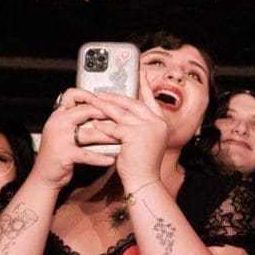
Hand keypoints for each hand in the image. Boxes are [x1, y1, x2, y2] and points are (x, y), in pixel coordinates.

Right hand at [27, 87, 116, 188]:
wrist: (43, 176)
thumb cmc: (58, 152)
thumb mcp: (63, 131)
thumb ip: (76, 119)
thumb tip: (99, 109)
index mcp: (58, 114)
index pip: (72, 95)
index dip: (90, 95)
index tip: (106, 100)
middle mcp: (57, 122)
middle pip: (86, 110)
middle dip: (107, 114)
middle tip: (123, 118)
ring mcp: (60, 138)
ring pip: (90, 133)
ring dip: (109, 136)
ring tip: (123, 139)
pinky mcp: (64, 154)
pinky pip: (87, 154)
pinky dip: (100, 158)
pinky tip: (111, 160)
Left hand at [92, 72, 172, 191]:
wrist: (144, 181)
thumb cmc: (142, 165)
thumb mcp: (146, 141)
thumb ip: (140, 127)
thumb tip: (125, 115)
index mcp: (160, 123)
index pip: (150, 100)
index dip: (145, 86)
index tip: (140, 73)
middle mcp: (156, 123)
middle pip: (133, 103)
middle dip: (116, 96)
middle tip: (102, 92)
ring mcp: (146, 128)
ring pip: (121, 113)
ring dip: (105, 106)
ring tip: (93, 101)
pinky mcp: (134, 135)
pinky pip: (114, 127)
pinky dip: (103, 125)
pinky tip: (94, 122)